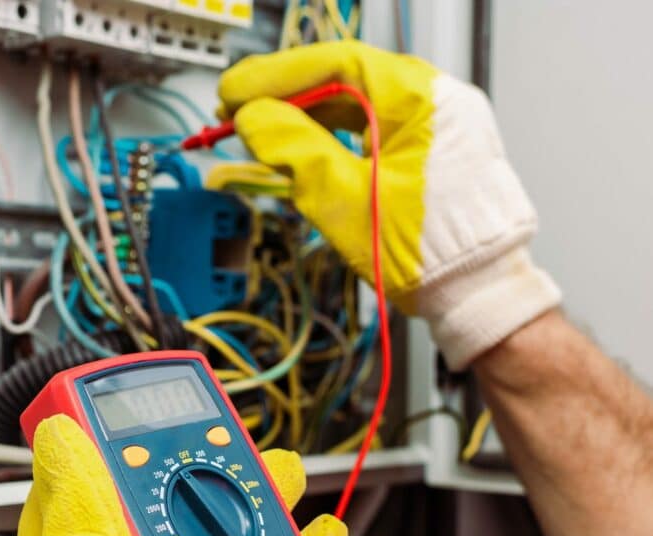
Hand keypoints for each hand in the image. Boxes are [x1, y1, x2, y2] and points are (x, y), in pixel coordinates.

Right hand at [218, 42, 561, 368]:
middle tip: (235, 112)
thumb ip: (295, 153)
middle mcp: (435, 100)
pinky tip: (300, 146)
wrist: (478, 295)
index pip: (337, 64)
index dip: (276, 75)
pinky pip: (371, 128)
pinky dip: (332, 135)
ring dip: (305, 117)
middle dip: (285, 96)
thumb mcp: (348, 203)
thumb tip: (253, 119)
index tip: (233, 92)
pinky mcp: (427, 150)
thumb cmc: (431, 256)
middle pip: (345, 80)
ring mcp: (434, 124)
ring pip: (356, 104)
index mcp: (424, 100)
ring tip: (260, 132)